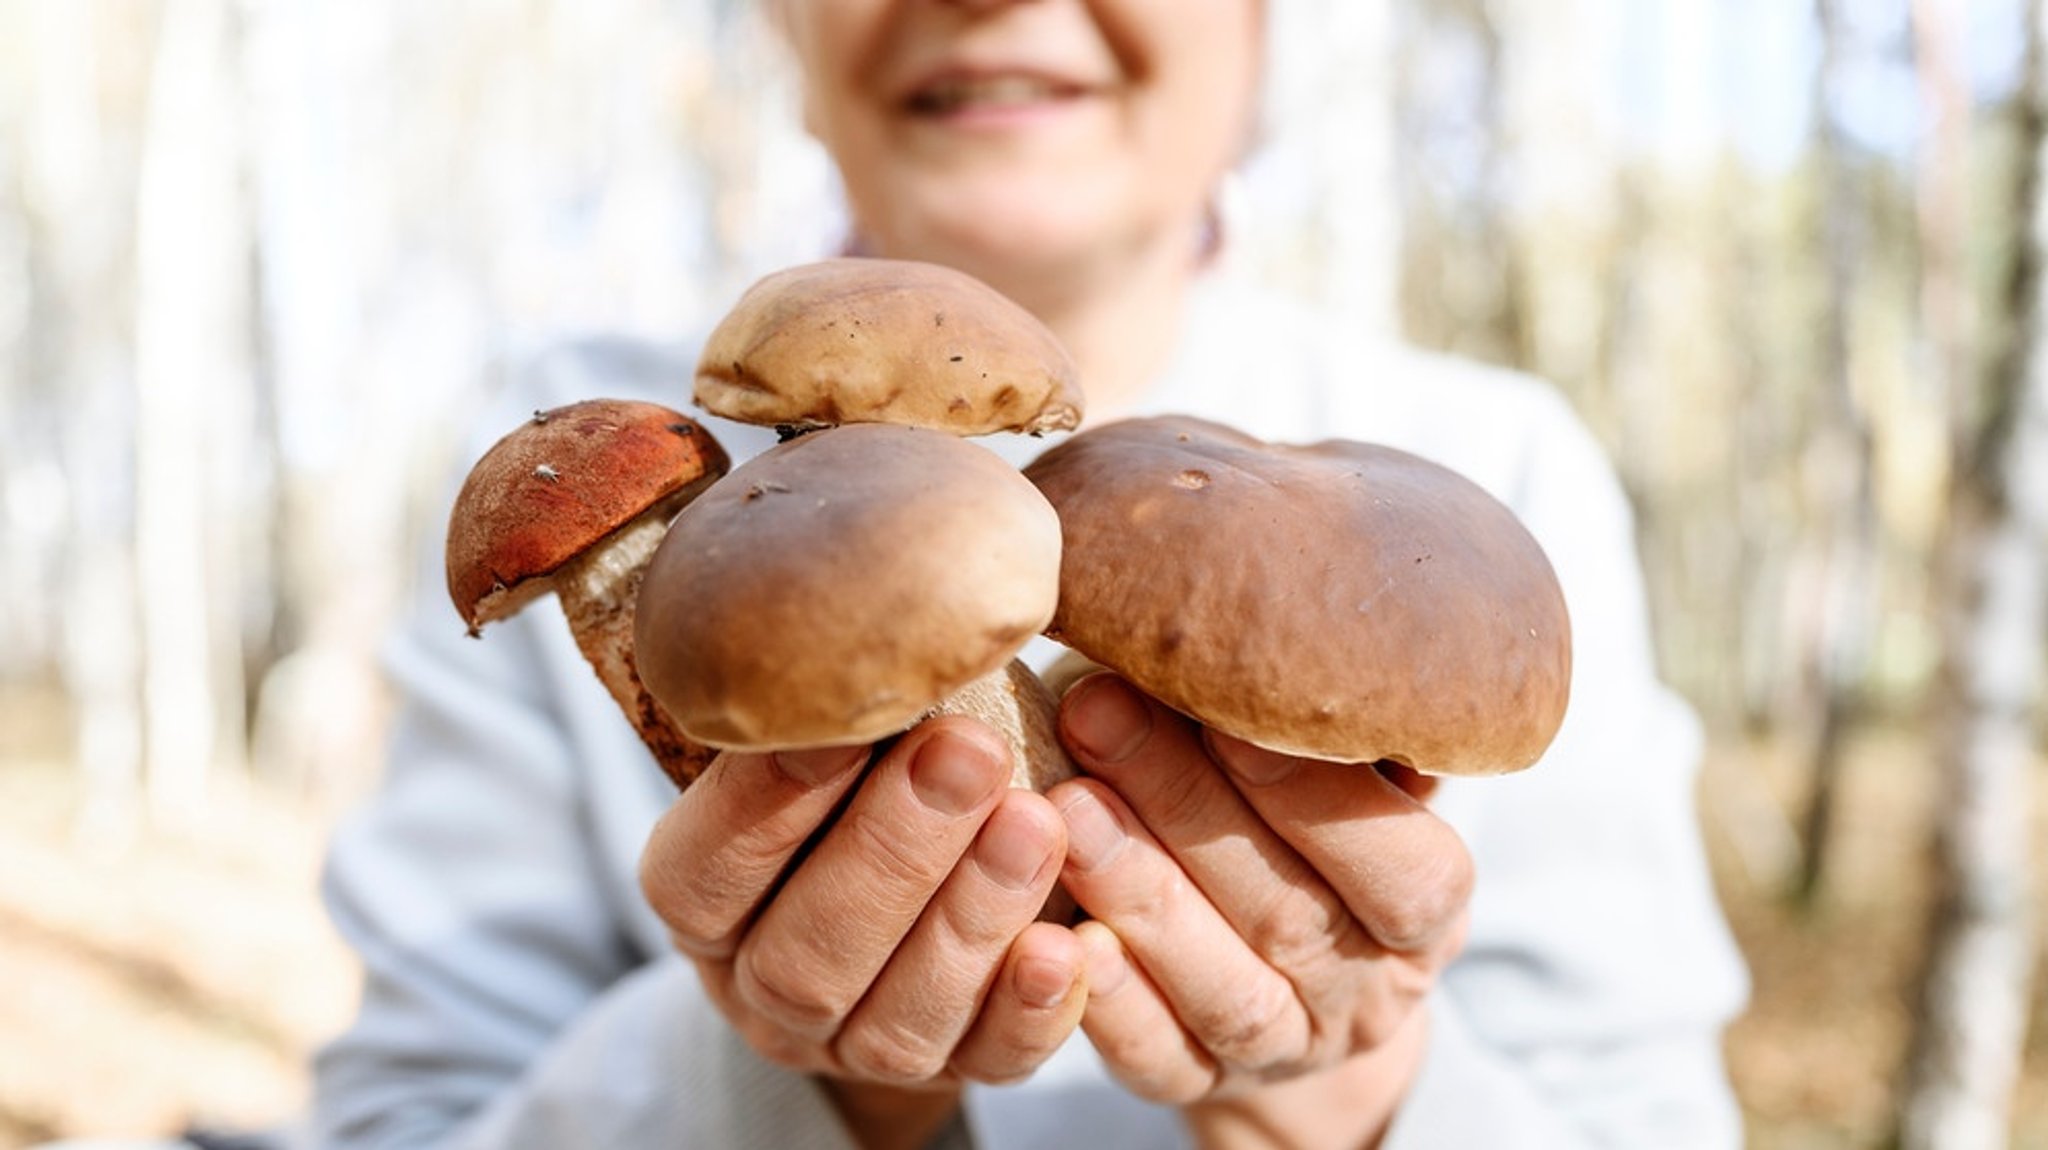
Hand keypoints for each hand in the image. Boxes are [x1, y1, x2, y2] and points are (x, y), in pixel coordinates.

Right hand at [638, 717, 1087, 1148]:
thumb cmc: (868, 772)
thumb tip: (872, 596)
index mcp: (706, 906)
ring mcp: (856, 1047)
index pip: (702, 872)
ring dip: (971, 915)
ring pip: (897, 1019)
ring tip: (1038, 821)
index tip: (842, 717)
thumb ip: (837, 699)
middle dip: (892, 850)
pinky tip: (1073, 943)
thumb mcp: (828, 736)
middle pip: (803, 954)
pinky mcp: (956, 1071)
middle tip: (969, 752)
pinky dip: (1033, 1006)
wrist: (921, 886)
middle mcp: (765, 991)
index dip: (763, 800)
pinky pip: (991, 1061)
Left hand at [1050, 674, 1472, 1144]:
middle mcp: (1366, 992)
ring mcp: (1285, 1049)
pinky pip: (1157, 1058)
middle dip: (1184, 803)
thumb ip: (1341, 735)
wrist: (1298, 989)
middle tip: (1096, 711)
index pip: (1403, 866)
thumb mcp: (1360, 789)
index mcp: (1426, 912)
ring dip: (1139, 891)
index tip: (1228, 705)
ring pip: (1222, 988)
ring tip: (1063, 804)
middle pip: (1286, 910)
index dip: (1318, 792)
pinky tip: (1057, 935)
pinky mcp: (1197, 1085)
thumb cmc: (1313, 839)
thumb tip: (1313, 626)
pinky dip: (1111, 1002)